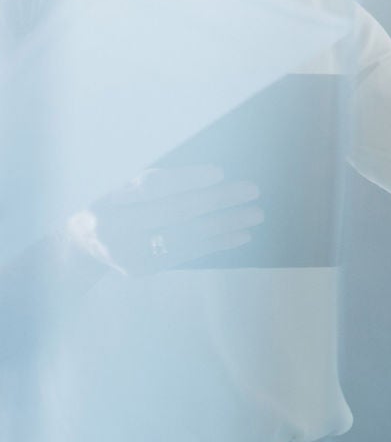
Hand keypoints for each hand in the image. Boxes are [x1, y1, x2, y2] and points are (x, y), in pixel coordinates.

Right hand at [66, 165, 263, 276]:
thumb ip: (159, 183)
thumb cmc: (115, 205)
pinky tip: (241, 235)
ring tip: (255, 214)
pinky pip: (187, 253)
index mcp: (111, 202)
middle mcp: (117, 229)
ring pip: (187, 236)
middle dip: (218, 200)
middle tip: (251, 190)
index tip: (220, 172)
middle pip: (176, 212)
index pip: (153, 188)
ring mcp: (130, 253)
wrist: (84, 245)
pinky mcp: (144, 269)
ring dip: (226, 224)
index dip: (188, 180)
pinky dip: (216, 242)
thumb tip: (212, 176)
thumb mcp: (125, 187)